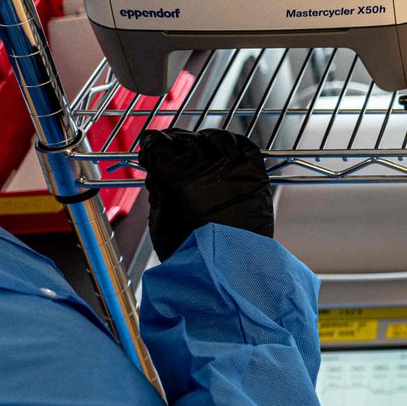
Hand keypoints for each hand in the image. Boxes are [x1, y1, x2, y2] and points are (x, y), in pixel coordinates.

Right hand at [138, 128, 274, 261]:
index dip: (152, 143)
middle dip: (174, 142)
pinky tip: (224, 148)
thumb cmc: (191, 251)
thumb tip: (158, 169)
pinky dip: (232, 142)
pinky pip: (244, 145)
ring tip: (197, 147)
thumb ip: (158, 187)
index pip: (160, 145)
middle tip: (170, 149)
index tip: (150, 146)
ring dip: (203, 139)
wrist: (229, 268)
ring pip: (216, 138)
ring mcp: (235, 169)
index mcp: (178, 180)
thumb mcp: (159, 219)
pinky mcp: (256, 174)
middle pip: (186, 139)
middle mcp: (208, 169)